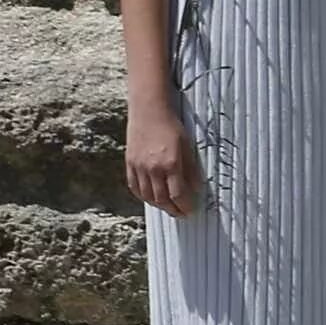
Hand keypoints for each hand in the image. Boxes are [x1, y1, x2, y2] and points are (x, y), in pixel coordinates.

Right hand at [126, 102, 199, 217]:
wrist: (149, 110)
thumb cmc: (172, 125)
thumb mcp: (188, 146)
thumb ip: (191, 169)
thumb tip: (196, 189)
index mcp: (170, 164)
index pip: (178, 195)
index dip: (185, 206)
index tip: (191, 210)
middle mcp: (152, 169)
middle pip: (161, 200)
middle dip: (173, 210)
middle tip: (181, 213)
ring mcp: (138, 167)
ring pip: (147, 196)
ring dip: (159, 205)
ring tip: (168, 207)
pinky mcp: (129, 164)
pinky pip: (135, 187)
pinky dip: (143, 196)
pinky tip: (151, 197)